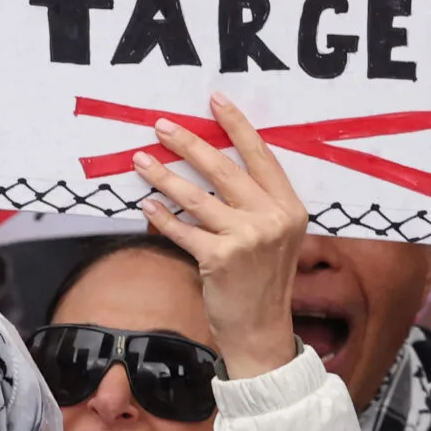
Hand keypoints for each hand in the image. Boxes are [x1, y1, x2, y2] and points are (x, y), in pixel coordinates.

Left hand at [132, 94, 308, 380]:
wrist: (261, 330)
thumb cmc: (263, 281)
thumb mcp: (275, 237)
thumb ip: (255, 203)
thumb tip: (212, 164)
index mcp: (289, 207)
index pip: (261, 155)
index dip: (236, 125)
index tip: (214, 100)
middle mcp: (272, 219)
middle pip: (224, 169)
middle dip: (189, 143)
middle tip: (161, 126)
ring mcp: (247, 238)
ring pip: (196, 197)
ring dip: (164, 176)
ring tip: (141, 160)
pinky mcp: (220, 259)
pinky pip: (182, 230)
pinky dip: (162, 217)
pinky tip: (146, 204)